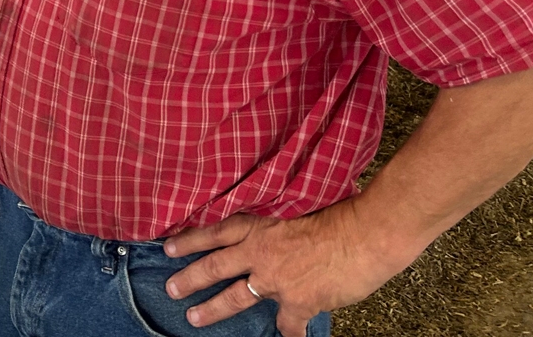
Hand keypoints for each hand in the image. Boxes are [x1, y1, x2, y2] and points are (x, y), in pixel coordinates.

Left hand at [162, 202, 419, 336]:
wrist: (364, 235)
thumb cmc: (339, 215)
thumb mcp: (297, 209)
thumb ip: (279, 227)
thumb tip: (276, 236)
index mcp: (260, 227)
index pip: (216, 233)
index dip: (191, 240)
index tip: (167, 248)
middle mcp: (260, 253)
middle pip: (215, 266)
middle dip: (190, 278)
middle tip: (170, 289)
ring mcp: (275, 280)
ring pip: (235, 297)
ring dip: (213, 308)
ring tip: (193, 318)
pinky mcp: (296, 302)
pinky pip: (287, 325)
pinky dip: (291, 333)